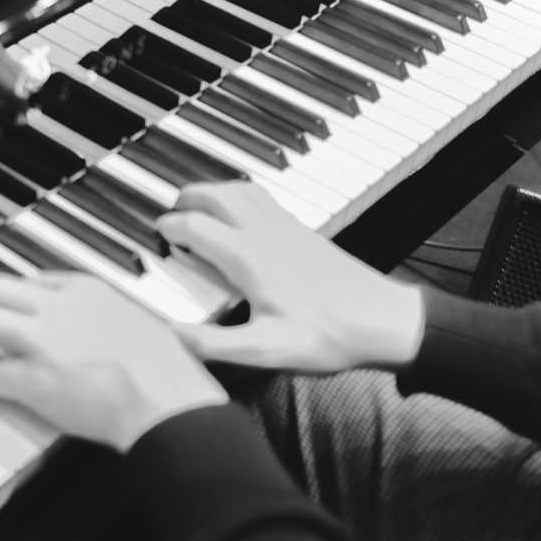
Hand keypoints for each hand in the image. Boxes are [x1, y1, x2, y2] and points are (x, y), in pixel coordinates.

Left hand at [0, 273, 227, 452]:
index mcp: (87, 291)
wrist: (169, 403)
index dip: (8, 292)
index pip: (33, 280)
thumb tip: (113, 325)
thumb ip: (116, 319)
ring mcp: (43, 341)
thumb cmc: (169, 374)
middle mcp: (59, 308)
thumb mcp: (143, 324)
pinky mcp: (33, 379)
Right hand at [157, 182, 425, 373]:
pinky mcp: (304, 232)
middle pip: (216, 195)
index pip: (194, 227)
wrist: (386, 323)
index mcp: (249, 258)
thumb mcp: (265, 351)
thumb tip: (170, 336)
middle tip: (170, 211)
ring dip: (213, 190)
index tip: (155, 236)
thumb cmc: (329, 337)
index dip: (168, 228)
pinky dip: (240, 194)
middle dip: (186, 198)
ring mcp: (287, 229)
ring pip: (241, 189)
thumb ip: (213, 344)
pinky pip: (264, 197)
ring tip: (198, 204)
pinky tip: (241, 213)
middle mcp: (265, 235)